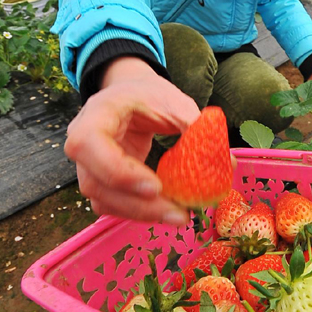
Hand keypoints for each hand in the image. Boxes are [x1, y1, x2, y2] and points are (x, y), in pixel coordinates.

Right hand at [64, 57, 199, 222]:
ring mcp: (89, 166)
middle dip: (137, 205)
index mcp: (96, 114)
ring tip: (179, 216)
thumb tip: (228, 162)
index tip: (156, 187)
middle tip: (177, 214)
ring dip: (140, 214)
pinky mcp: (102, 182)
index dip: (118, 170)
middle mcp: (83, 143)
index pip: (89, 144)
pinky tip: (167, 212)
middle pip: (95, 183)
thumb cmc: (149, 96)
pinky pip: (113, 205)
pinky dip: (139, 213)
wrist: (131, 95)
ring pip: (103, 201)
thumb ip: (196, 127)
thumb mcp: (173, 101)